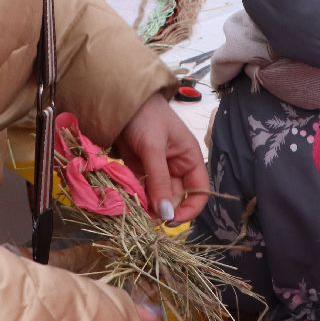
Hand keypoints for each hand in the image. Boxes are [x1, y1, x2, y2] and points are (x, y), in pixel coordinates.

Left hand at [115, 93, 209, 223]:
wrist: (120, 100)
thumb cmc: (145, 116)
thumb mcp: (153, 147)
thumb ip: (159, 180)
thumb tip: (166, 214)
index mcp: (189, 159)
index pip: (199, 192)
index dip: (189, 209)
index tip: (171, 221)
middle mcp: (176, 168)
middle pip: (175, 198)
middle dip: (163, 210)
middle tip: (145, 219)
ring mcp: (157, 170)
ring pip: (157, 197)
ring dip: (147, 206)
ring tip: (135, 210)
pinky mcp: (140, 171)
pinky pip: (142, 191)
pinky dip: (136, 197)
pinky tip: (128, 200)